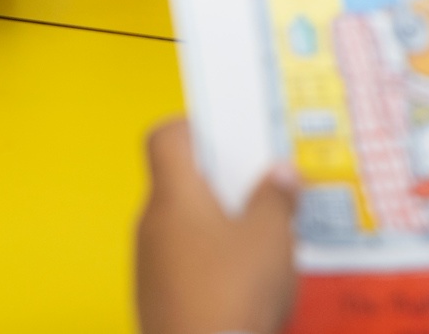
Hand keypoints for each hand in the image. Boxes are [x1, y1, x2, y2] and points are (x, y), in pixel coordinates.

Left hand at [136, 119, 299, 333]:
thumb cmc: (234, 294)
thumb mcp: (271, 239)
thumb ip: (276, 199)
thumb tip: (280, 174)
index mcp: (174, 197)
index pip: (165, 139)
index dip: (192, 128)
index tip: (224, 134)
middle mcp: (152, 225)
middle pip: (178, 185)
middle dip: (220, 186)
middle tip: (260, 191)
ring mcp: (148, 265)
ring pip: (181, 229)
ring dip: (216, 229)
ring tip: (260, 243)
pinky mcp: (154, 301)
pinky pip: (180, 267)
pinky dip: (207, 266)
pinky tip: (242, 286)